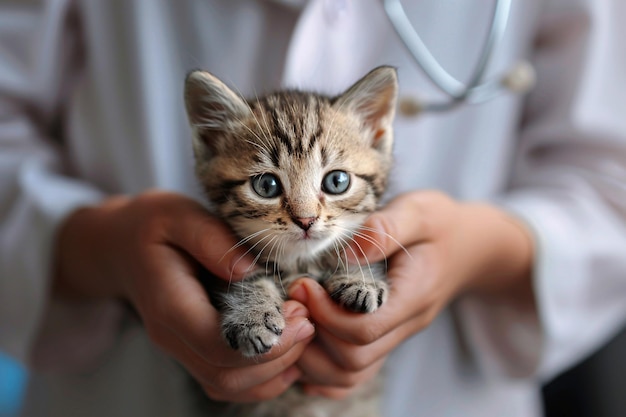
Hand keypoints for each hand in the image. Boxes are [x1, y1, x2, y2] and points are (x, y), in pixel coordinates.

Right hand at [53, 190, 314, 401]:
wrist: (120, 247)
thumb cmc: (152, 226)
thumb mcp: (178, 216)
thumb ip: (211, 239)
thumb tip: (250, 270)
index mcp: (169, 305)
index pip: (219, 345)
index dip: (266, 340)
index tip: (300, 314)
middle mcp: (172, 336)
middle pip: (227, 375)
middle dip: (278, 357)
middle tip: (308, 322)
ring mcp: (181, 348)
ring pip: (228, 386)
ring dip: (274, 371)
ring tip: (302, 334)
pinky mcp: (193, 350)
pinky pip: (227, 383)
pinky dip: (262, 378)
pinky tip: (287, 352)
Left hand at [289, 191, 532, 396]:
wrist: (471, 246)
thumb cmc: (442, 224)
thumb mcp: (420, 212)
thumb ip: (386, 228)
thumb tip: (347, 252)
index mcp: (411, 297)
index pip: (364, 329)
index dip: (326, 314)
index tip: (304, 285)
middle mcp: (404, 325)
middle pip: (353, 359)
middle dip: (314, 334)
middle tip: (294, 301)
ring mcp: (396, 335)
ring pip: (350, 373)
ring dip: (314, 356)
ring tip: (296, 319)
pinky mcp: (386, 336)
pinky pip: (355, 373)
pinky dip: (325, 369)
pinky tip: (308, 346)